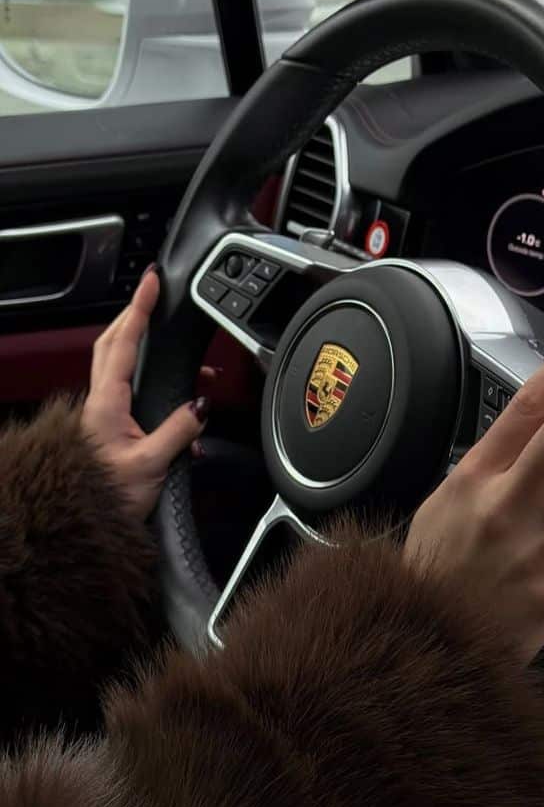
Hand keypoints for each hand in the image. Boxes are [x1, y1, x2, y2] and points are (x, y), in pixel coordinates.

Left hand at [82, 267, 211, 520]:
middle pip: (112, 344)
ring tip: (183, 359)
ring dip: (146, 351)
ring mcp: (103, 414)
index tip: (151, 282)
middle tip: (154, 299)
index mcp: (107, 403)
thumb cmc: (106, 497)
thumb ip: (178, 430)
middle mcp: (100, 402)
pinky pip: (131, 393)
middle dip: (134, 317)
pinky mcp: (109, 428)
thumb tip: (200, 404)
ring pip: (120, 366)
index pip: (124, 343)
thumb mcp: (150, 464)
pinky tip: (180, 409)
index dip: (138, 310)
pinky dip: (154, 385)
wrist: (79, 524)